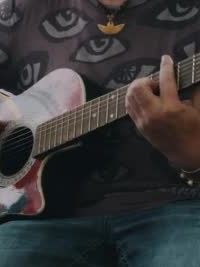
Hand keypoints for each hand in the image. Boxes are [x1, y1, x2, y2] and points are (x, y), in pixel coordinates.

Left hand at [126, 55, 199, 169]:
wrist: (187, 152)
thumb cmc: (196, 130)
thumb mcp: (198, 108)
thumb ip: (195, 90)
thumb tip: (194, 73)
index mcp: (172, 108)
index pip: (165, 81)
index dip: (166, 67)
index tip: (166, 58)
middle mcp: (154, 114)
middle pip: (138, 88)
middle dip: (146, 80)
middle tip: (156, 83)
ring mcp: (144, 121)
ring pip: (130, 97)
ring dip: (138, 88)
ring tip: (151, 90)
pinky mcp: (139, 126)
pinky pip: (129, 107)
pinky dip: (134, 99)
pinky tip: (144, 98)